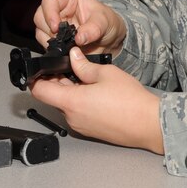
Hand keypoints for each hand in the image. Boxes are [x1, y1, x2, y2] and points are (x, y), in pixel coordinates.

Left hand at [30, 47, 163, 153]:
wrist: (149, 125)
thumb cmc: (130, 100)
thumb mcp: (106, 73)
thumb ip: (84, 65)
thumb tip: (73, 56)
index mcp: (72, 102)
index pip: (40, 91)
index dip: (37, 78)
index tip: (42, 69)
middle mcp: (72, 117)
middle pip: (53, 97)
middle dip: (59, 81)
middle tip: (73, 67)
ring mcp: (81, 126)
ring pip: (67, 105)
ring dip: (71, 92)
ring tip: (90, 80)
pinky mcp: (90, 131)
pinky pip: (78, 114)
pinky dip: (81, 102)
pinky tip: (97, 93)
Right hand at [33, 0, 126, 55]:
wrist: (109, 38)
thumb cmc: (106, 21)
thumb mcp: (104, 22)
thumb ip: (93, 29)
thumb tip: (79, 38)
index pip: (50, 1)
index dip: (50, 14)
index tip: (56, 28)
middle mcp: (57, 7)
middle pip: (40, 16)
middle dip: (49, 30)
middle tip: (63, 41)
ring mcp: (53, 22)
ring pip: (40, 31)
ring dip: (51, 41)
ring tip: (68, 45)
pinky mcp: (52, 36)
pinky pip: (44, 43)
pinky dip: (52, 48)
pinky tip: (65, 50)